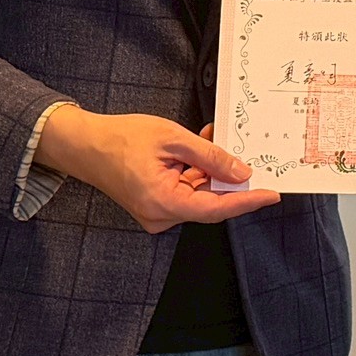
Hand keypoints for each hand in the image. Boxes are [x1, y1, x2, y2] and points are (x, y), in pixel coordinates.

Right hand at [35, 105, 279, 231]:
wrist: (84, 145)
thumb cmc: (121, 139)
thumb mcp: (173, 139)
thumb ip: (210, 157)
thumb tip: (241, 172)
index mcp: (164, 202)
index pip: (217, 208)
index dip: (247, 201)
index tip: (271, 194)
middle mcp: (160, 216)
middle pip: (209, 202)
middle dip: (227, 178)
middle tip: (246, 155)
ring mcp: (156, 213)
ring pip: (198, 195)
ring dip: (209, 171)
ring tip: (211, 140)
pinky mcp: (154, 206)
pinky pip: (184, 192)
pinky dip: (194, 173)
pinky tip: (198, 150)